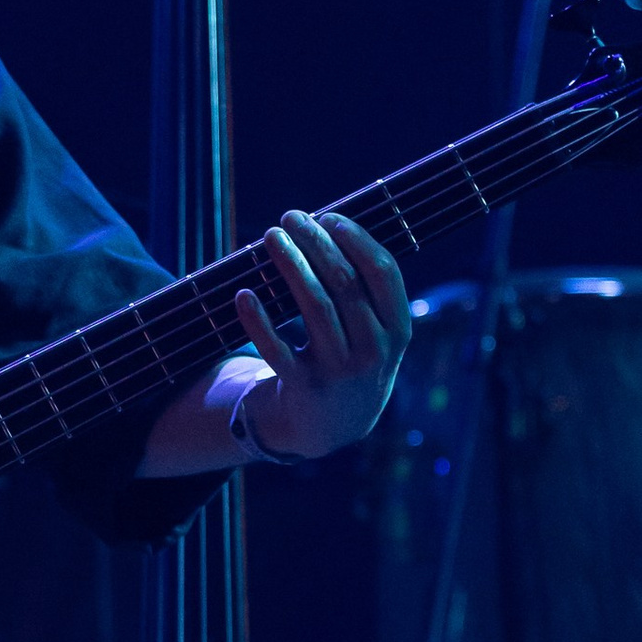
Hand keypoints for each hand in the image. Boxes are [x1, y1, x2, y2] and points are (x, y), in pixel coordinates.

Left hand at [234, 210, 412, 460]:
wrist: (335, 425)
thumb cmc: (353, 358)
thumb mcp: (378, 332)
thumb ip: (366, 291)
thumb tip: (327, 226)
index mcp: (398, 330)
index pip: (383, 272)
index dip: (357, 239)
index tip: (330, 216)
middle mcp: (374, 351)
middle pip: (345, 283)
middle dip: (316, 243)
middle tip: (291, 217)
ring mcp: (340, 371)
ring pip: (314, 307)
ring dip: (291, 265)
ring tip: (271, 237)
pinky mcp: (304, 387)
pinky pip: (278, 349)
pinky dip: (259, 321)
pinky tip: (243, 294)